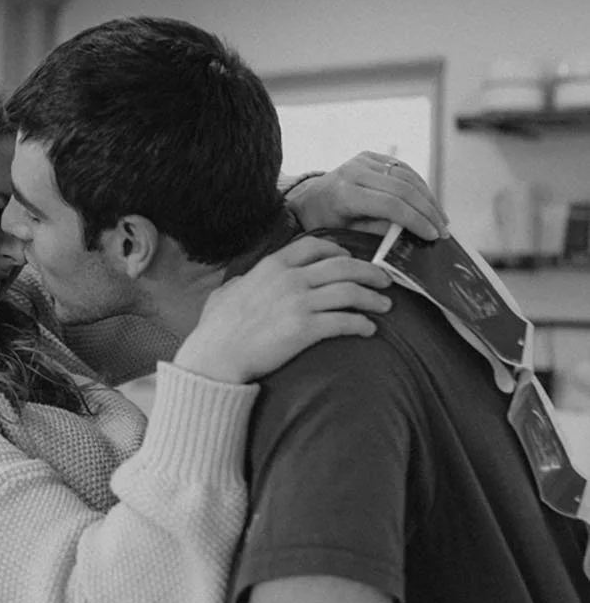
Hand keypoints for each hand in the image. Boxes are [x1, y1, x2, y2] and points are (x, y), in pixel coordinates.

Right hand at [174, 235, 392, 383]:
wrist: (216, 357)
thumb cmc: (216, 329)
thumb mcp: (225, 294)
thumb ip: (241, 283)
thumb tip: (243, 282)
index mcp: (273, 266)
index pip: (315, 246)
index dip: (339, 250)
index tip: (351, 258)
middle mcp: (290, 279)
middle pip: (342, 266)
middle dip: (369, 271)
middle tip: (385, 280)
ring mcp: (298, 303)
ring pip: (350, 292)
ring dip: (373, 298)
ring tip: (386, 305)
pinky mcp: (305, 330)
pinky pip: (343, 322)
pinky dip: (361, 324)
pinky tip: (369, 330)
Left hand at [289, 152, 448, 240]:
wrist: (307, 199)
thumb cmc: (324, 223)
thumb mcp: (345, 234)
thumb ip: (375, 232)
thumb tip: (407, 234)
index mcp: (345, 193)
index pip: (391, 205)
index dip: (416, 220)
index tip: (433, 236)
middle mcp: (354, 171)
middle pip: (403, 188)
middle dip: (428, 211)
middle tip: (443, 231)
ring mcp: (363, 160)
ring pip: (407, 176)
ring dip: (428, 198)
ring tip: (441, 219)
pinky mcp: (370, 156)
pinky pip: (402, 169)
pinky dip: (419, 186)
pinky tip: (429, 203)